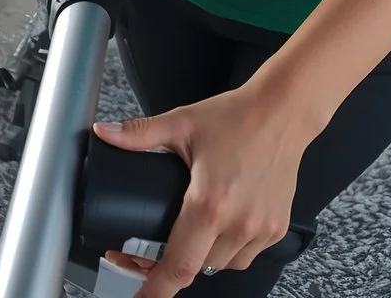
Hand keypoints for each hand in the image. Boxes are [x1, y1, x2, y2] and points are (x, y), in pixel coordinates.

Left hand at [92, 86, 313, 295]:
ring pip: (222, 265)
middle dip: (170, 266)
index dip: (154, 289)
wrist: (285, 111)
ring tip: (190, 232)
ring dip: (201, 256)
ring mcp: (261, 228)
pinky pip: (246, 256)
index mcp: (208, 204)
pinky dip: (229, 250)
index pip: (178, 265)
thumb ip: (139, 133)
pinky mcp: (277, 228)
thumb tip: (105, 133)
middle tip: (149, 251)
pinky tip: (220, 227)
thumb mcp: (181, 123)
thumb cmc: (238, 116)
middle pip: (196, 268)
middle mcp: (238, 223)